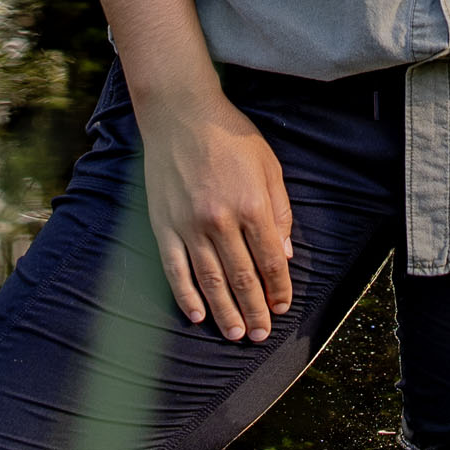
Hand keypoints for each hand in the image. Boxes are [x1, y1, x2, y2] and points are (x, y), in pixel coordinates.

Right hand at [135, 79, 294, 340]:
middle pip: (242, 277)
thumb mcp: (268, 166)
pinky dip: (186, 296)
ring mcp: (189, 226)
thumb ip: (279, 212)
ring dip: (225, 311)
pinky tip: (197, 315)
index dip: (278, 288)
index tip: (282, 307)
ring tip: (236, 334)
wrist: (181, 115)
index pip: (270, 260)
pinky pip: (176, 270)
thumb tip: (285, 255)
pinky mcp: (164, 226)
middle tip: (261, 335)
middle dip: (255, 310)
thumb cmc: (231, 137)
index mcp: (251, 205)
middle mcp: (221, 221)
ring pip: (210, 280)